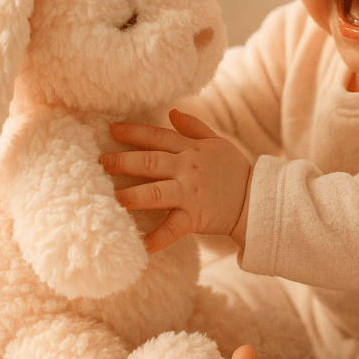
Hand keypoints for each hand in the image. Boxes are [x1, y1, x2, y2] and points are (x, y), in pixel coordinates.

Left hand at [101, 109, 250, 252]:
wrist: (256, 200)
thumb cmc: (234, 170)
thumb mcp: (218, 142)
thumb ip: (194, 127)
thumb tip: (172, 112)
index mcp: (191, 150)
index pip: (157, 137)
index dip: (134, 132)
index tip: (112, 130)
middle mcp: (187, 169)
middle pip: (150, 162)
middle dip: (123, 161)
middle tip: (101, 163)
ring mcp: (189, 194)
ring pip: (155, 193)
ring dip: (132, 195)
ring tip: (113, 198)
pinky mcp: (194, 217)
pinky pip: (172, 229)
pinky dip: (157, 238)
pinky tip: (140, 246)